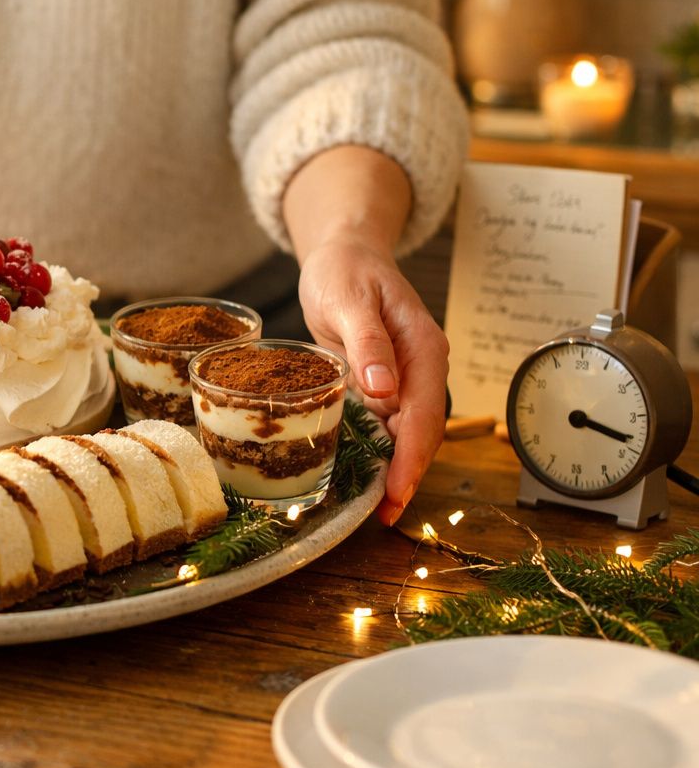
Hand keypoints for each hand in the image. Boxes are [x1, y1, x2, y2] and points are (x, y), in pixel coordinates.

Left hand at [298, 236, 448, 524]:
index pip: (423, 414)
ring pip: (408, 432)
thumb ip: (368, 342)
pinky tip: (362, 472)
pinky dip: (379, 449)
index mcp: (423, 348)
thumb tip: (384, 389)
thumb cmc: (345, 271)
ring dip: (395, 468)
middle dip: (408, 474)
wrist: (346, 254)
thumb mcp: (349, 300)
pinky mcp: (387, 382)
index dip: (411, 457)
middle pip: (423, 431)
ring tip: (375, 506)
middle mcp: (422, 367)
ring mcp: (406, 377)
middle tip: (385, 513)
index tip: (396, 491)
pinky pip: (388, 423)